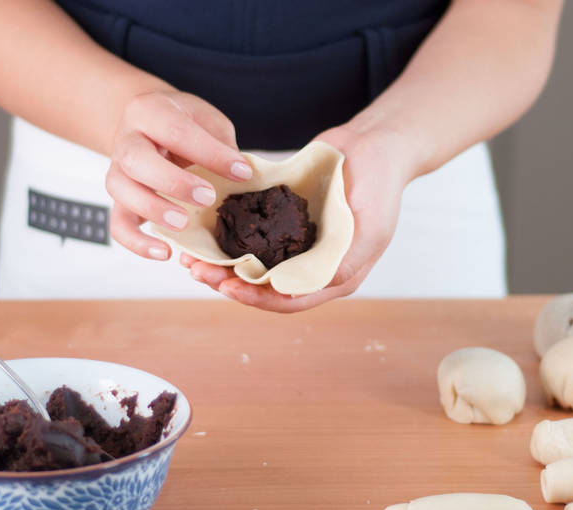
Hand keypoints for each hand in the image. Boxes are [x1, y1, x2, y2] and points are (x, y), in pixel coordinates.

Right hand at [107, 90, 252, 259]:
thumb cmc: (182, 123)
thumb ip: (221, 145)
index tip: (241, 171)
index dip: (210, 153)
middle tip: (207, 197)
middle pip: (137, 160)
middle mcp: (127, 140)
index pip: (176, 130)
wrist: (148, 124)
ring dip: (153, 210)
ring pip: (122, 191)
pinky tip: (164, 252)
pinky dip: (137, 242)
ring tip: (183, 225)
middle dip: (173, 182)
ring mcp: (118, 171)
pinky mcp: (119, 201)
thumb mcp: (206, 121)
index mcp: (150, 111)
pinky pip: (118, 224)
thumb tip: (244, 176)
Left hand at [184, 125, 412, 311]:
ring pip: (251, 263)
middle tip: (198, 270)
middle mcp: (308, 264)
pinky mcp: (281, 221)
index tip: (228, 287)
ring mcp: (293, 243)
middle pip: (262, 286)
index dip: (256, 298)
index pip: (288, 300)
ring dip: (221, 262)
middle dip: (228, 281)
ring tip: (192, 256)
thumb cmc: (380, 187)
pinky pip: (251, 233)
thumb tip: (301, 290)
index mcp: (331, 275)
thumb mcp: (371, 229)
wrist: (373, 145)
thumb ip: (341, 262)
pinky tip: (205, 230)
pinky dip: (228, 234)